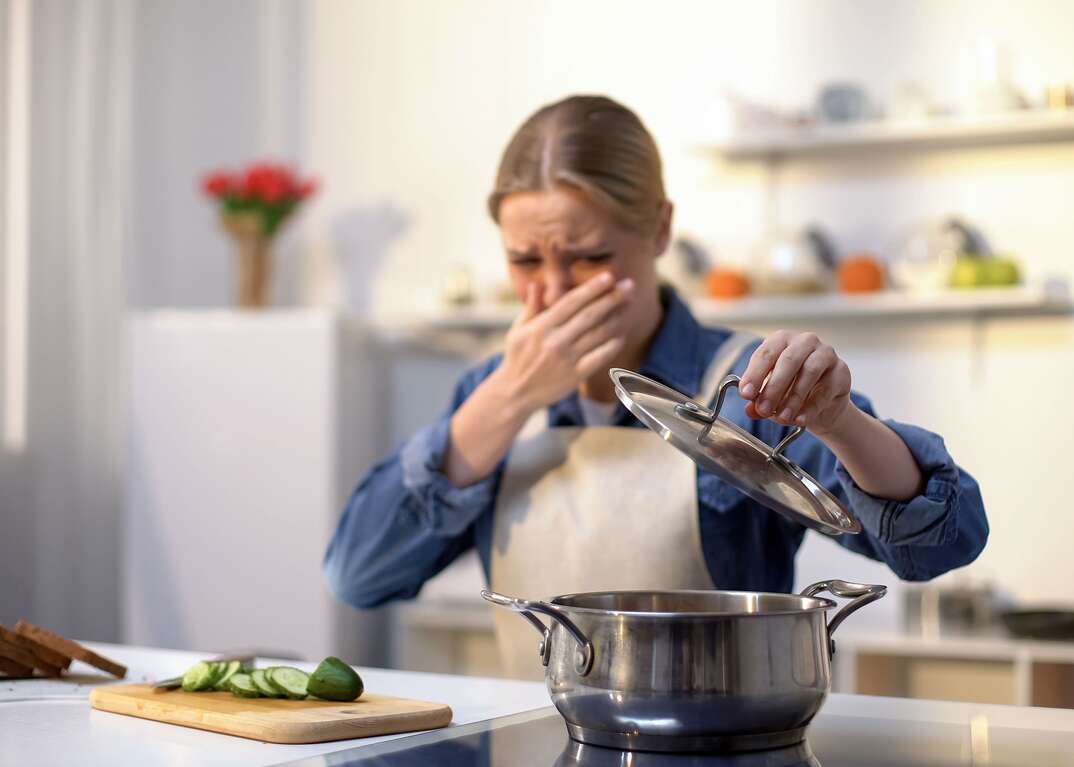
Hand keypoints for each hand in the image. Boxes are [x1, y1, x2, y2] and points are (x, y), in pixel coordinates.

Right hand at [492, 272, 633, 413]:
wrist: (514, 393)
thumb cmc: (517, 357)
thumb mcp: (518, 330)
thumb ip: (531, 307)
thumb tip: (537, 284)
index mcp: (541, 327)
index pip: (571, 302)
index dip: (592, 288)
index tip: (609, 276)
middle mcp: (555, 341)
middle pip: (590, 315)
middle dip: (612, 298)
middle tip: (630, 285)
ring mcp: (566, 359)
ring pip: (598, 334)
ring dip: (616, 318)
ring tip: (629, 305)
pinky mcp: (575, 376)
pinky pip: (600, 357)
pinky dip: (612, 346)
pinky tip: (620, 336)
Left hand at [738, 330, 852, 435]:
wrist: (821, 404)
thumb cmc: (790, 390)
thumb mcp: (770, 395)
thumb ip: (759, 401)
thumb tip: (751, 410)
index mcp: (782, 340)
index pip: (766, 353)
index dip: (754, 375)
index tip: (746, 394)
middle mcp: (805, 341)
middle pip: (788, 360)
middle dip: (774, 387)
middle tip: (763, 409)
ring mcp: (826, 354)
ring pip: (810, 371)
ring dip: (794, 397)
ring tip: (783, 417)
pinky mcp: (842, 371)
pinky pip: (826, 388)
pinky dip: (811, 406)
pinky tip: (800, 419)